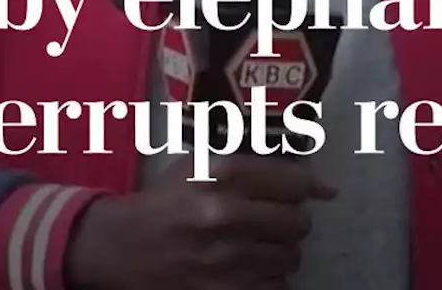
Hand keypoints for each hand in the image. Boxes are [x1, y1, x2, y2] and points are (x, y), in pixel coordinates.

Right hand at [64, 153, 335, 289]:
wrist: (121, 247)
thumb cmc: (168, 198)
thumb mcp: (205, 164)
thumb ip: (259, 166)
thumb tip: (320, 184)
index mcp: (225, 174)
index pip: (295, 183)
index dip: (306, 188)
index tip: (308, 193)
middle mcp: (228, 215)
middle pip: (298, 222)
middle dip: (292, 221)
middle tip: (275, 220)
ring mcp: (226, 260)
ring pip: (289, 258)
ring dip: (281, 251)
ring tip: (259, 244)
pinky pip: (274, 288)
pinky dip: (267, 279)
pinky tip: (248, 268)